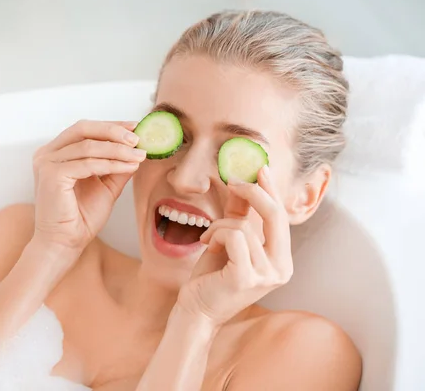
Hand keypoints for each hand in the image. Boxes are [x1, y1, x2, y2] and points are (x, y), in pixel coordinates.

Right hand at [31, 120, 144, 262]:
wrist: (65, 243)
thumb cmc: (80, 217)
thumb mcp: (105, 186)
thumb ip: (117, 166)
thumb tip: (137, 149)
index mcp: (56, 152)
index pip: (85, 130)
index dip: (111, 126)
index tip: (135, 128)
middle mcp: (47, 154)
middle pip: (84, 129)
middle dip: (114, 131)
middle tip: (138, 138)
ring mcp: (47, 163)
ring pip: (88, 146)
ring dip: (118, 150)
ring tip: (139, 155)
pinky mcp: (52, 175)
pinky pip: (88, 164)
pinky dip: (111, 164)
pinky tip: (129, 167)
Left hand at [178, 166, 292, 325]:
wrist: (196, 309)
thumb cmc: (212, 276)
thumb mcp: (230, 241)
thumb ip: (240, 215)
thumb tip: (243, 182)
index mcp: (282, 260)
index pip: (281, 218)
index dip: (272, 191)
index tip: (260, 168)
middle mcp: (281, 269)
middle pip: (275, 216)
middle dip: (253, 192)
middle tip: (233, 181)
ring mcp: (266, 275)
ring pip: (245, 226)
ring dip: (219, 225)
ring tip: (208, 238)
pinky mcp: (246, 278)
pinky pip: (234, 236)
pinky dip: (216, 234)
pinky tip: (208, 246)